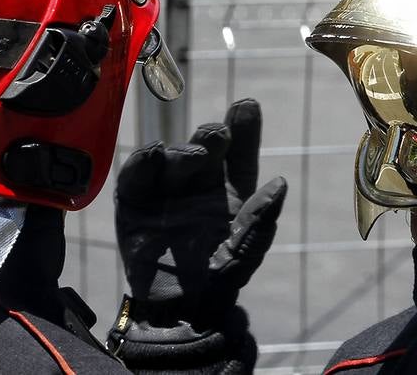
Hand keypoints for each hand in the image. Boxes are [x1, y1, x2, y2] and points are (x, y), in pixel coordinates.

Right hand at [113, 99, 286, 328]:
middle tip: (219, 135)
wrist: (177, 310)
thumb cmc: (218, 279)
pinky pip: (138, 172)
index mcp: (232, 191)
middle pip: (206, 147)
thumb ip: (260, 218)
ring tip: (196, 156)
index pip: (240, 154)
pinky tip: (156, 154)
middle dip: (213, 135)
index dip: (245, 129)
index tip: (248, 106)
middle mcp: (200, 184)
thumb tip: (280, 183)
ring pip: (174, 155)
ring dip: (184, 150)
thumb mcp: (245, 250)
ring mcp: (167, 190)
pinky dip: (145, 160)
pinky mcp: (135, 200)